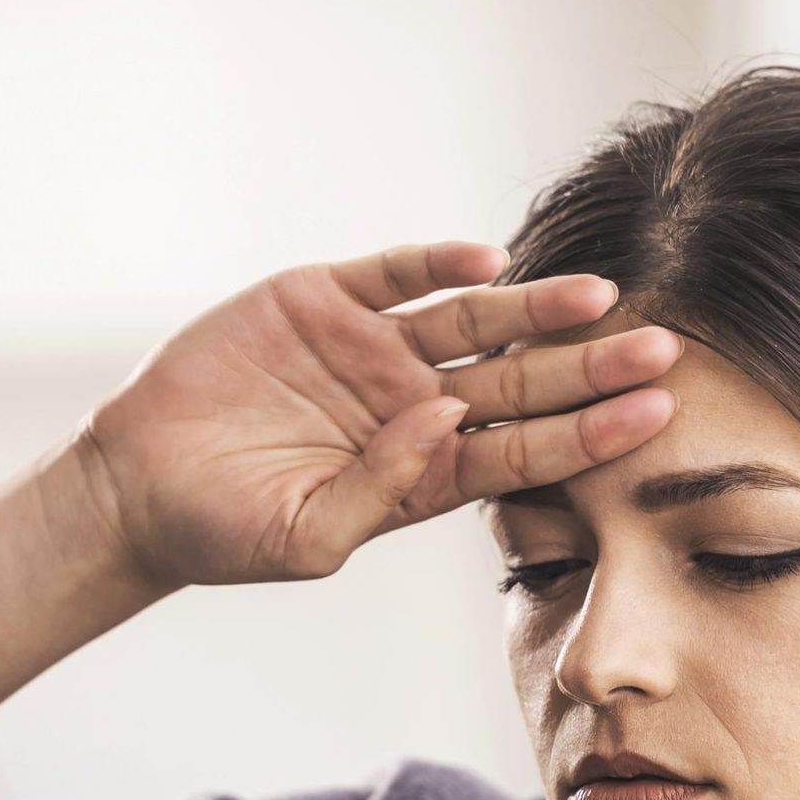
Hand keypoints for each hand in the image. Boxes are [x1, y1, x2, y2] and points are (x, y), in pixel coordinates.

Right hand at [74, 240, 679, 590]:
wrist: (138, 488)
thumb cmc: (226, 532)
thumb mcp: (308, 539)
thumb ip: (383, 489)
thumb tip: (446, 418)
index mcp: (421, 471)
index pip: (523, 451)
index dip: (588, 434)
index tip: (653, 418)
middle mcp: (410, 404)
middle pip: (519, 380)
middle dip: (589, 367)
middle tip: (662, 350)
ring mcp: (369, 348)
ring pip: (472, 320)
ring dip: (535, 309)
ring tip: (598, 298)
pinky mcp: (320, 300)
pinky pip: (394, 273)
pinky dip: (437, 262)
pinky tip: (488, 260)